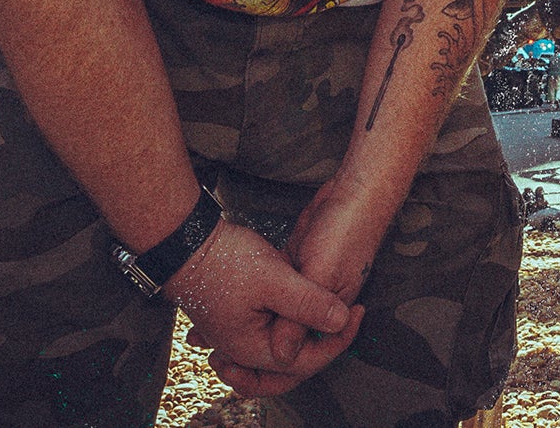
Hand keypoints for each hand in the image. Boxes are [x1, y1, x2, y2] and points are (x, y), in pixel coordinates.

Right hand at [166, 218, 361, 396]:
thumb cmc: (224, 261)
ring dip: (304, 340)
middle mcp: (243, 350)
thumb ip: (308, 303)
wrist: (185, 243)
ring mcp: (236, 335)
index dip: (339, 339)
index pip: (307, 361)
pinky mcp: (236, 317)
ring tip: (330, 323)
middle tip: (346, 322)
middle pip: (292, 364)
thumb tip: (342, 320)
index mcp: (254, 349)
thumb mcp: (275, 280)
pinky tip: (300, 313)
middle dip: (322, 348)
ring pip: (281, 348)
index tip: (358, 312)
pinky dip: (286, 326)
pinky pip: (267, 330)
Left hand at [237, 171, 398, 387]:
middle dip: (253, 358)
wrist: (354, 193)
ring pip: (275, 321)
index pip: (307, 357)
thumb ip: (301, 314)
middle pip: (287, 345)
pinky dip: (249, 305)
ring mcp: (305, 290)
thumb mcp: (322, 273)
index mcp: (331, 315)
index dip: (272, 367)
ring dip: (247, 329)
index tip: (237, 366)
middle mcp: (318, 308)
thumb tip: (281, 357)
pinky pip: (270, 299)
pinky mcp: (295, 271)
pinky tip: (228, 303)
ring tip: (205, 341)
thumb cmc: (346, 230)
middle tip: (218, 361)